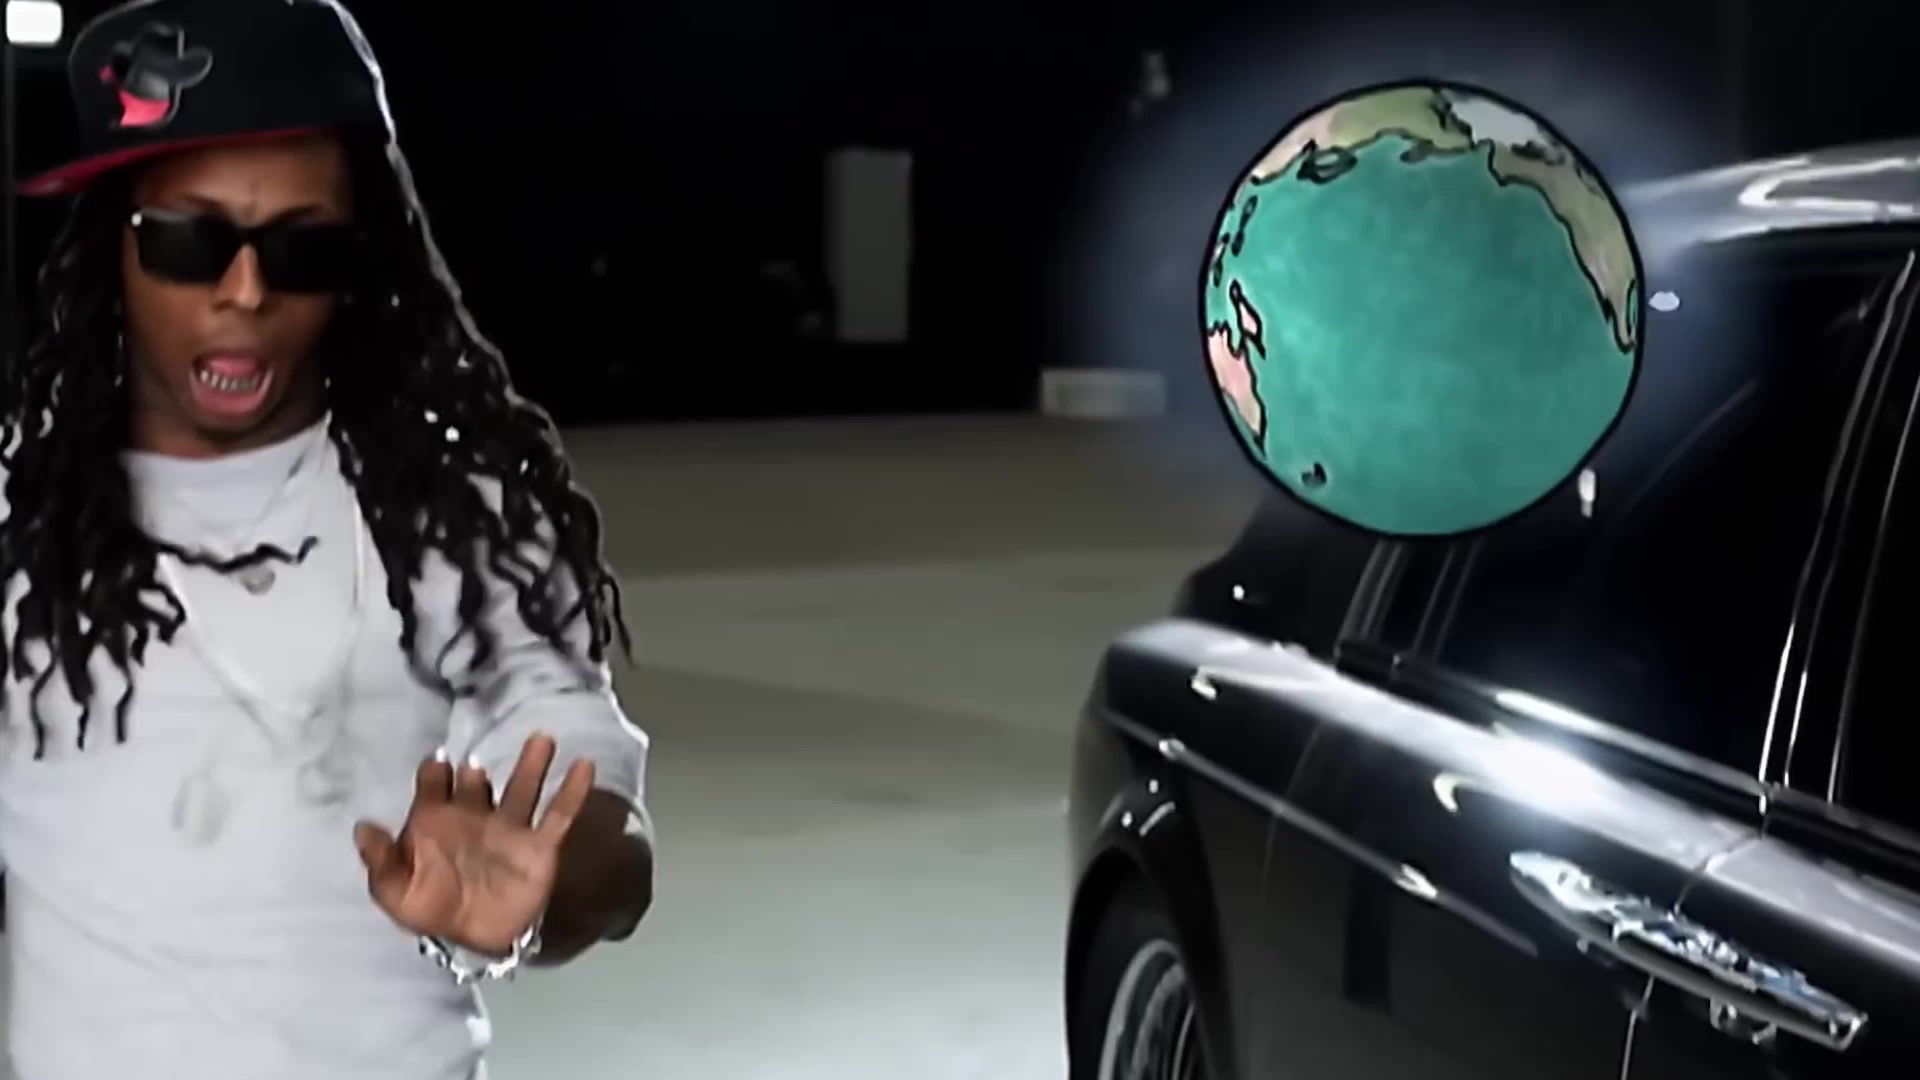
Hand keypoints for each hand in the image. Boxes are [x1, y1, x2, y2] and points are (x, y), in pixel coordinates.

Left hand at [353, 733, 595, 956]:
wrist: (477, 940)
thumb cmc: (432, 910)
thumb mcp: (395, 892)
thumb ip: (381, 860)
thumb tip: (362, 826)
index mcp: (438, 825)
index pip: (433, 789)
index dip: (433, 776)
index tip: (436, 766)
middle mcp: (475, 819)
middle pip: (474, 786)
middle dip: (471, 776)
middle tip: (470, 769)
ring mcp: (509, 831)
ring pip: (522, 789)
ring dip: (531, 764)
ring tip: (541, 738)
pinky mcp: (539, 847)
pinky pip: (558, 815)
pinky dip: (572, 791)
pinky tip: (585, 764)